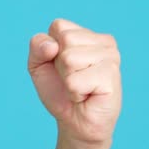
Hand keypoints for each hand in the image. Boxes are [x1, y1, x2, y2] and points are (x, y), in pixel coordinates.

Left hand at [29, 19, 121, 145]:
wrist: (75, 123)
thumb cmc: (60, 92)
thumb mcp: (38, 66)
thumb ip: (37, 47)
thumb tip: (52, 46)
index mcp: (88, 34)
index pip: (58, 26)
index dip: (50, 50)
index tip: (61, 66)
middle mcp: (104, 42)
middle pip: (65, 40)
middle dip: (60, 66)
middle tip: (72, 80)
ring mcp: (111, 57)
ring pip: (69, 59)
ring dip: (68, 80)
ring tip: (81, 88)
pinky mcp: (111, 76)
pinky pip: (75, 81)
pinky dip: (74, 93)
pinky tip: (87, 96)